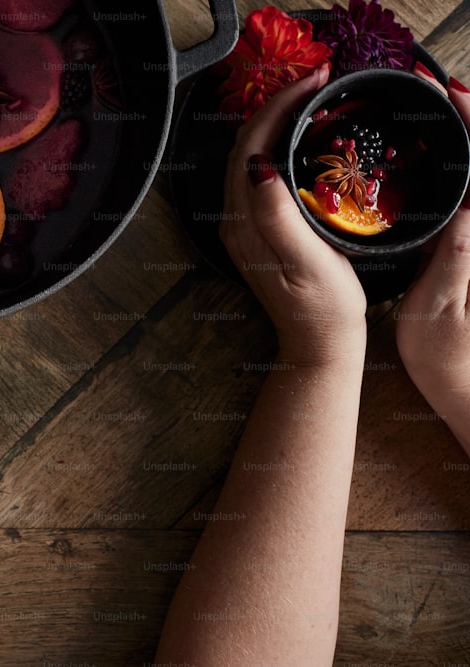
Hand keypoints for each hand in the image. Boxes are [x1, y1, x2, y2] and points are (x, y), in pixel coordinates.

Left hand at [220, 64, 367, 365]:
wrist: (318, 342)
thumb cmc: (320, 307)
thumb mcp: (304, 259)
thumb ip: (278, 214)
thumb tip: (258, 166)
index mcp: (244, 223)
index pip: (250, 147)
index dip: (278, 107)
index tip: (310, 82)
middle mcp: (235, 220)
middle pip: (246, 146)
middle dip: (277, 106)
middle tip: (316, 80)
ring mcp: (245, 225)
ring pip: (252, 157)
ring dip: (277, 122)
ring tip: (310, 98)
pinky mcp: (258, 230)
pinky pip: (262, 174)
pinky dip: (279, 145)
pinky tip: (300, 137)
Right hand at [395, 73, 469, 447]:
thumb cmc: (452, 363)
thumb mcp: (440, 313)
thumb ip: (456, 257)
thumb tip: (467, 203)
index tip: (450, 92)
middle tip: (437, 91)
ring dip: (465, 141)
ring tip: (435, 114)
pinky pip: (469, 198)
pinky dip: (460, 168)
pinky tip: (436, 162)